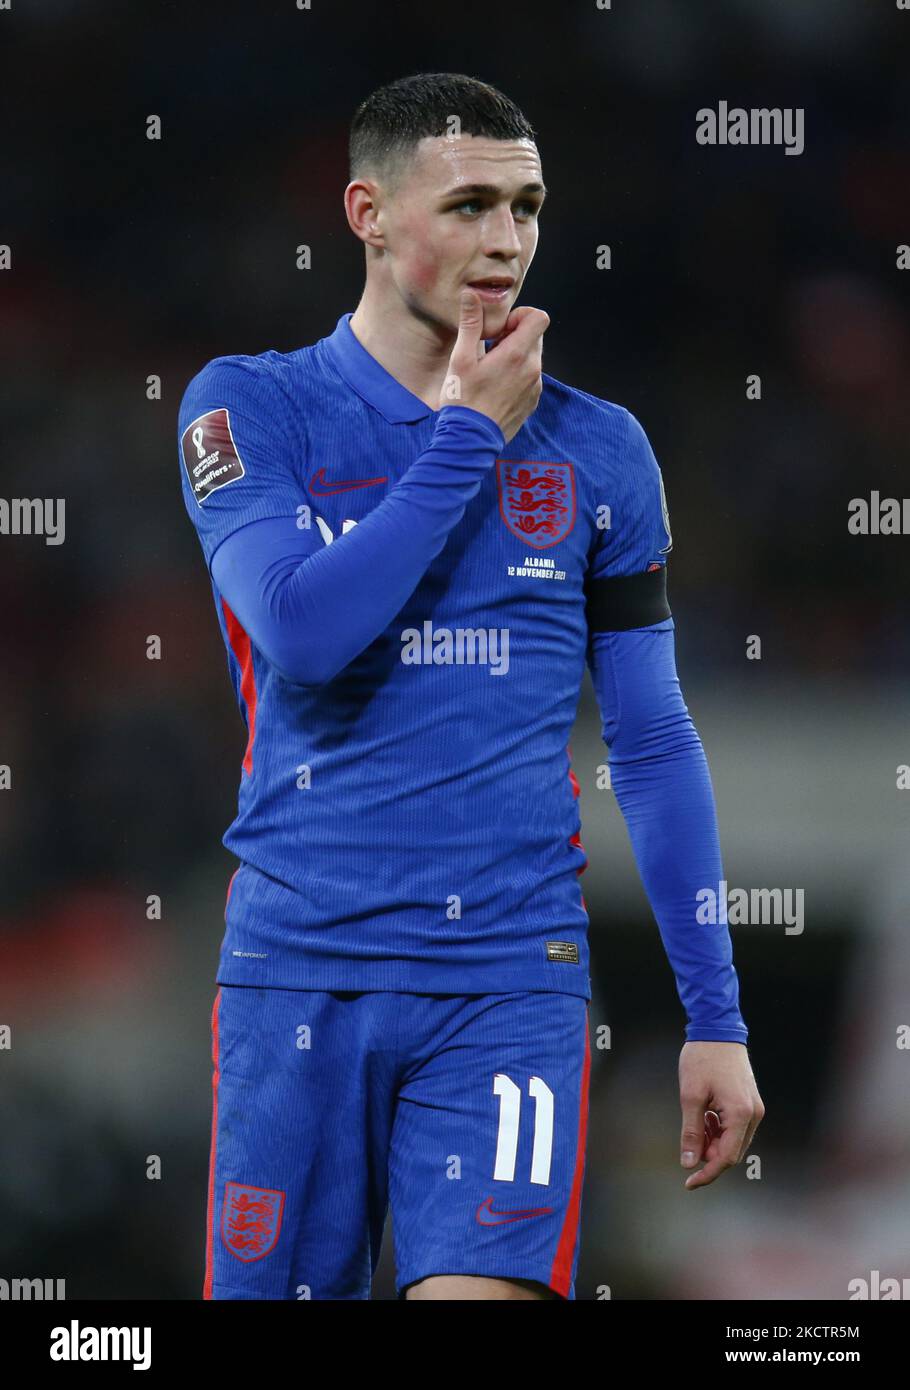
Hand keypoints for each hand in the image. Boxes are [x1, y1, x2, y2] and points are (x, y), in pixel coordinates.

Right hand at [439, 290, 548, 443]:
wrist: (471, 440)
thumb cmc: (463, 400)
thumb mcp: (461, 359)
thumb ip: (470, 324)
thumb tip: (471, 295)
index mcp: (517, 355)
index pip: (539, 318)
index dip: (521, 315)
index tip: (501, 328)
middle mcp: (533, 369)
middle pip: (536, 336)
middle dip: (516, 335)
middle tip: (491, 348)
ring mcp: (535, 387)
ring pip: (533, 357)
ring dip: (516, 355)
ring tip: (491, 370)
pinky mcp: (532, 401)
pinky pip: (531, 377)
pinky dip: (517, 374)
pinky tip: (496, 387)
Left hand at [678, 1041, 764, 1189]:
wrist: (717, 1029)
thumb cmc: (702, 1059)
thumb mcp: (691, 1096)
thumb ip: (691, 1132)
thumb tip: (689, 1163)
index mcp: (740, 1114)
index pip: (726, 1158)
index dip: (707, 1174)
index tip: (689, 1183)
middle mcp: (753, 1114)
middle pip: (732, 1152)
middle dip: (710, 1157)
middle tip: (688, 1149)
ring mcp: (754, 1108)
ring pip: (734, 1141)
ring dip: (714, 1143)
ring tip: (695, 1127)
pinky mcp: (750, 1102)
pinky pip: (736, 1127)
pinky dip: (720, 1130)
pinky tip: (705, 1119)